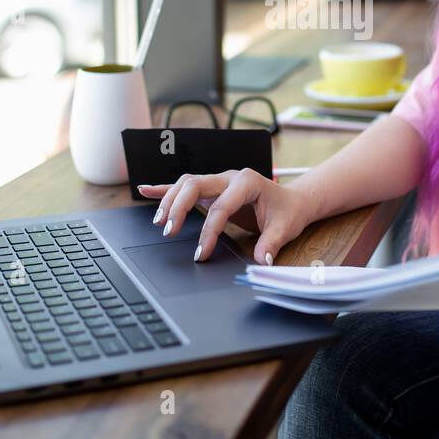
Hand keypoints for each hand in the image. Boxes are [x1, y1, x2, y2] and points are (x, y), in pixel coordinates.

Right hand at [137, 169, 311, 264]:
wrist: (293, 201)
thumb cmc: (288, 211)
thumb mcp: (285, 228)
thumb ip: (271, 243)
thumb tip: (261, 261)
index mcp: (247, 182)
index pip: (221, 206)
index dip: (210, 231)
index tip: (202, 253)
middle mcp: (229, 177)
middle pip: (195, 185)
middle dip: (179, 208)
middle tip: (169, 232)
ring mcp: (219, 181)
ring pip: (187, 184)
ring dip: (170, 200)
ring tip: (159, 222)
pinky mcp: (212, 188)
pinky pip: (185, 186)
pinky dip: (165, 189)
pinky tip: (146, 190)